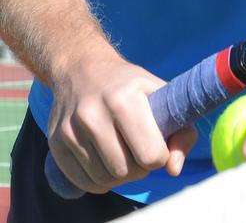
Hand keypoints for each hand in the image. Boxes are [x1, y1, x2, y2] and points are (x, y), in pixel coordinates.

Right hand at [47, 47, 196, 193]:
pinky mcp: (56, 143)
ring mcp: (71, 129)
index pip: (151, 155)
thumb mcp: (162, 95)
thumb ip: (182, 131)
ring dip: (120, 175)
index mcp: (124, 98)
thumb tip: (174, 169)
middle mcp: (94, 113)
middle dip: (139, 168)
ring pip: (105, 180)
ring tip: (123, 153)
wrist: (82, 69)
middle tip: (139, 150)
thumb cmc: (130, 85)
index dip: (160, 156)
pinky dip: (99, 180)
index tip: (157, 143)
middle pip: (126, 171)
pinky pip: (84, 183)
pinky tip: (105, 160)